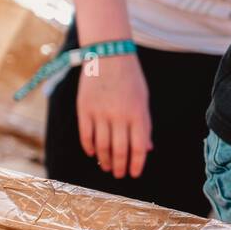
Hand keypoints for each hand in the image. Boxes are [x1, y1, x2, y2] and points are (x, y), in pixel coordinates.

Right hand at [77, 53, 152, 179]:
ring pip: (101, 146)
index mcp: (137, 114)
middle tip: (119, 174)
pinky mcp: (84, 109)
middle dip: (120, 166)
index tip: (134, 174)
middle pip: (119, 150)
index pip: (138, 147)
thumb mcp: (143, 100)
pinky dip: (89, 147)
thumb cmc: (130, 79)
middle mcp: (119, 116)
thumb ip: (144, 125)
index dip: (136, 164)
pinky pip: (86, 135)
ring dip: (105, 160)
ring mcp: (100, 113)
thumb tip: (146, 149)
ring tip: (107, 167)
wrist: (108, 55)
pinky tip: (93, 154)